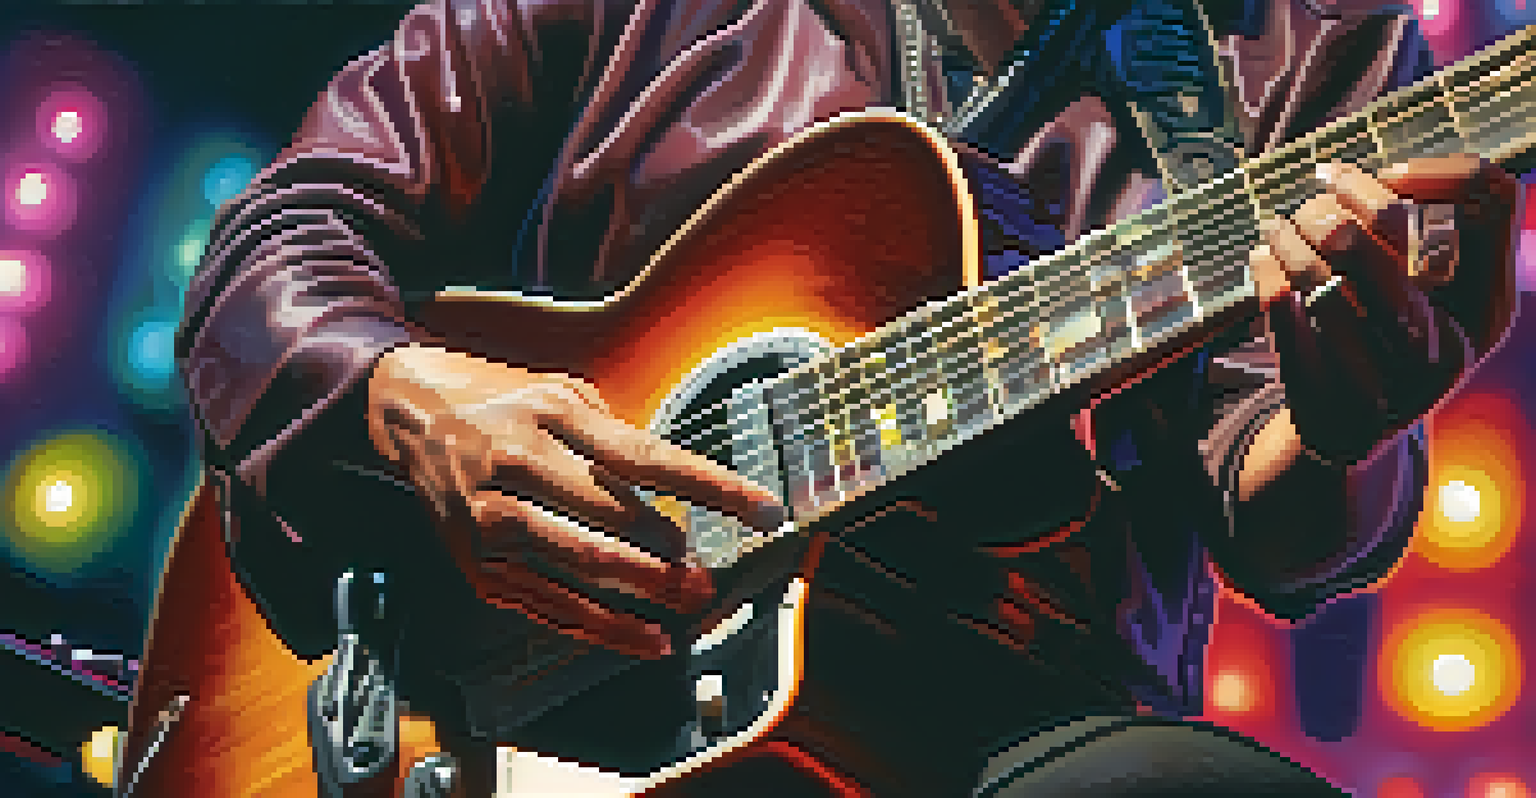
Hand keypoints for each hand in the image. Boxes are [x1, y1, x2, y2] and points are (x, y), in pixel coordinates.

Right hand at [366, 344, 786, 658]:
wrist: (412, 417)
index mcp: (549, 416)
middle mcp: (518, 466)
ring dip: (645, 595)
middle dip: (672, 556)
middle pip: (613, 521)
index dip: (712, 487)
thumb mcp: (562, 391)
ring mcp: (493, 521)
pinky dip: (603, 629)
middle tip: (712, 576)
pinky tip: (645, 638)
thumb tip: (684, 487)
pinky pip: (549, 606)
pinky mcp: (479, 565)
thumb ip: (619, 437)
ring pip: (582, 569)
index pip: (646, 457)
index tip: (764, 509)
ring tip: (689, 605)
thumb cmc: (503, 402)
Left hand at [1248, 154, 1518, 462]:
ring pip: (1326, 272)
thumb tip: (1379, 170)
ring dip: (1290, 235)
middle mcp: (1445, 346)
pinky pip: (1285, 313)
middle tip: (1310, 200)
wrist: (1351, 432)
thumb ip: (1428, 235)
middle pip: (1388, 227)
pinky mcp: (1326, 397)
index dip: (1432, 169)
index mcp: (1485, 308)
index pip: (1490, 199)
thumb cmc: (1389, 339)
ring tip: (1278, 227)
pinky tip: (1262, 259)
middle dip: (1336, 200)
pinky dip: (1267, 275)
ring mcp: (1386, 379)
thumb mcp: (1434, 296)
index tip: (1388, 173)